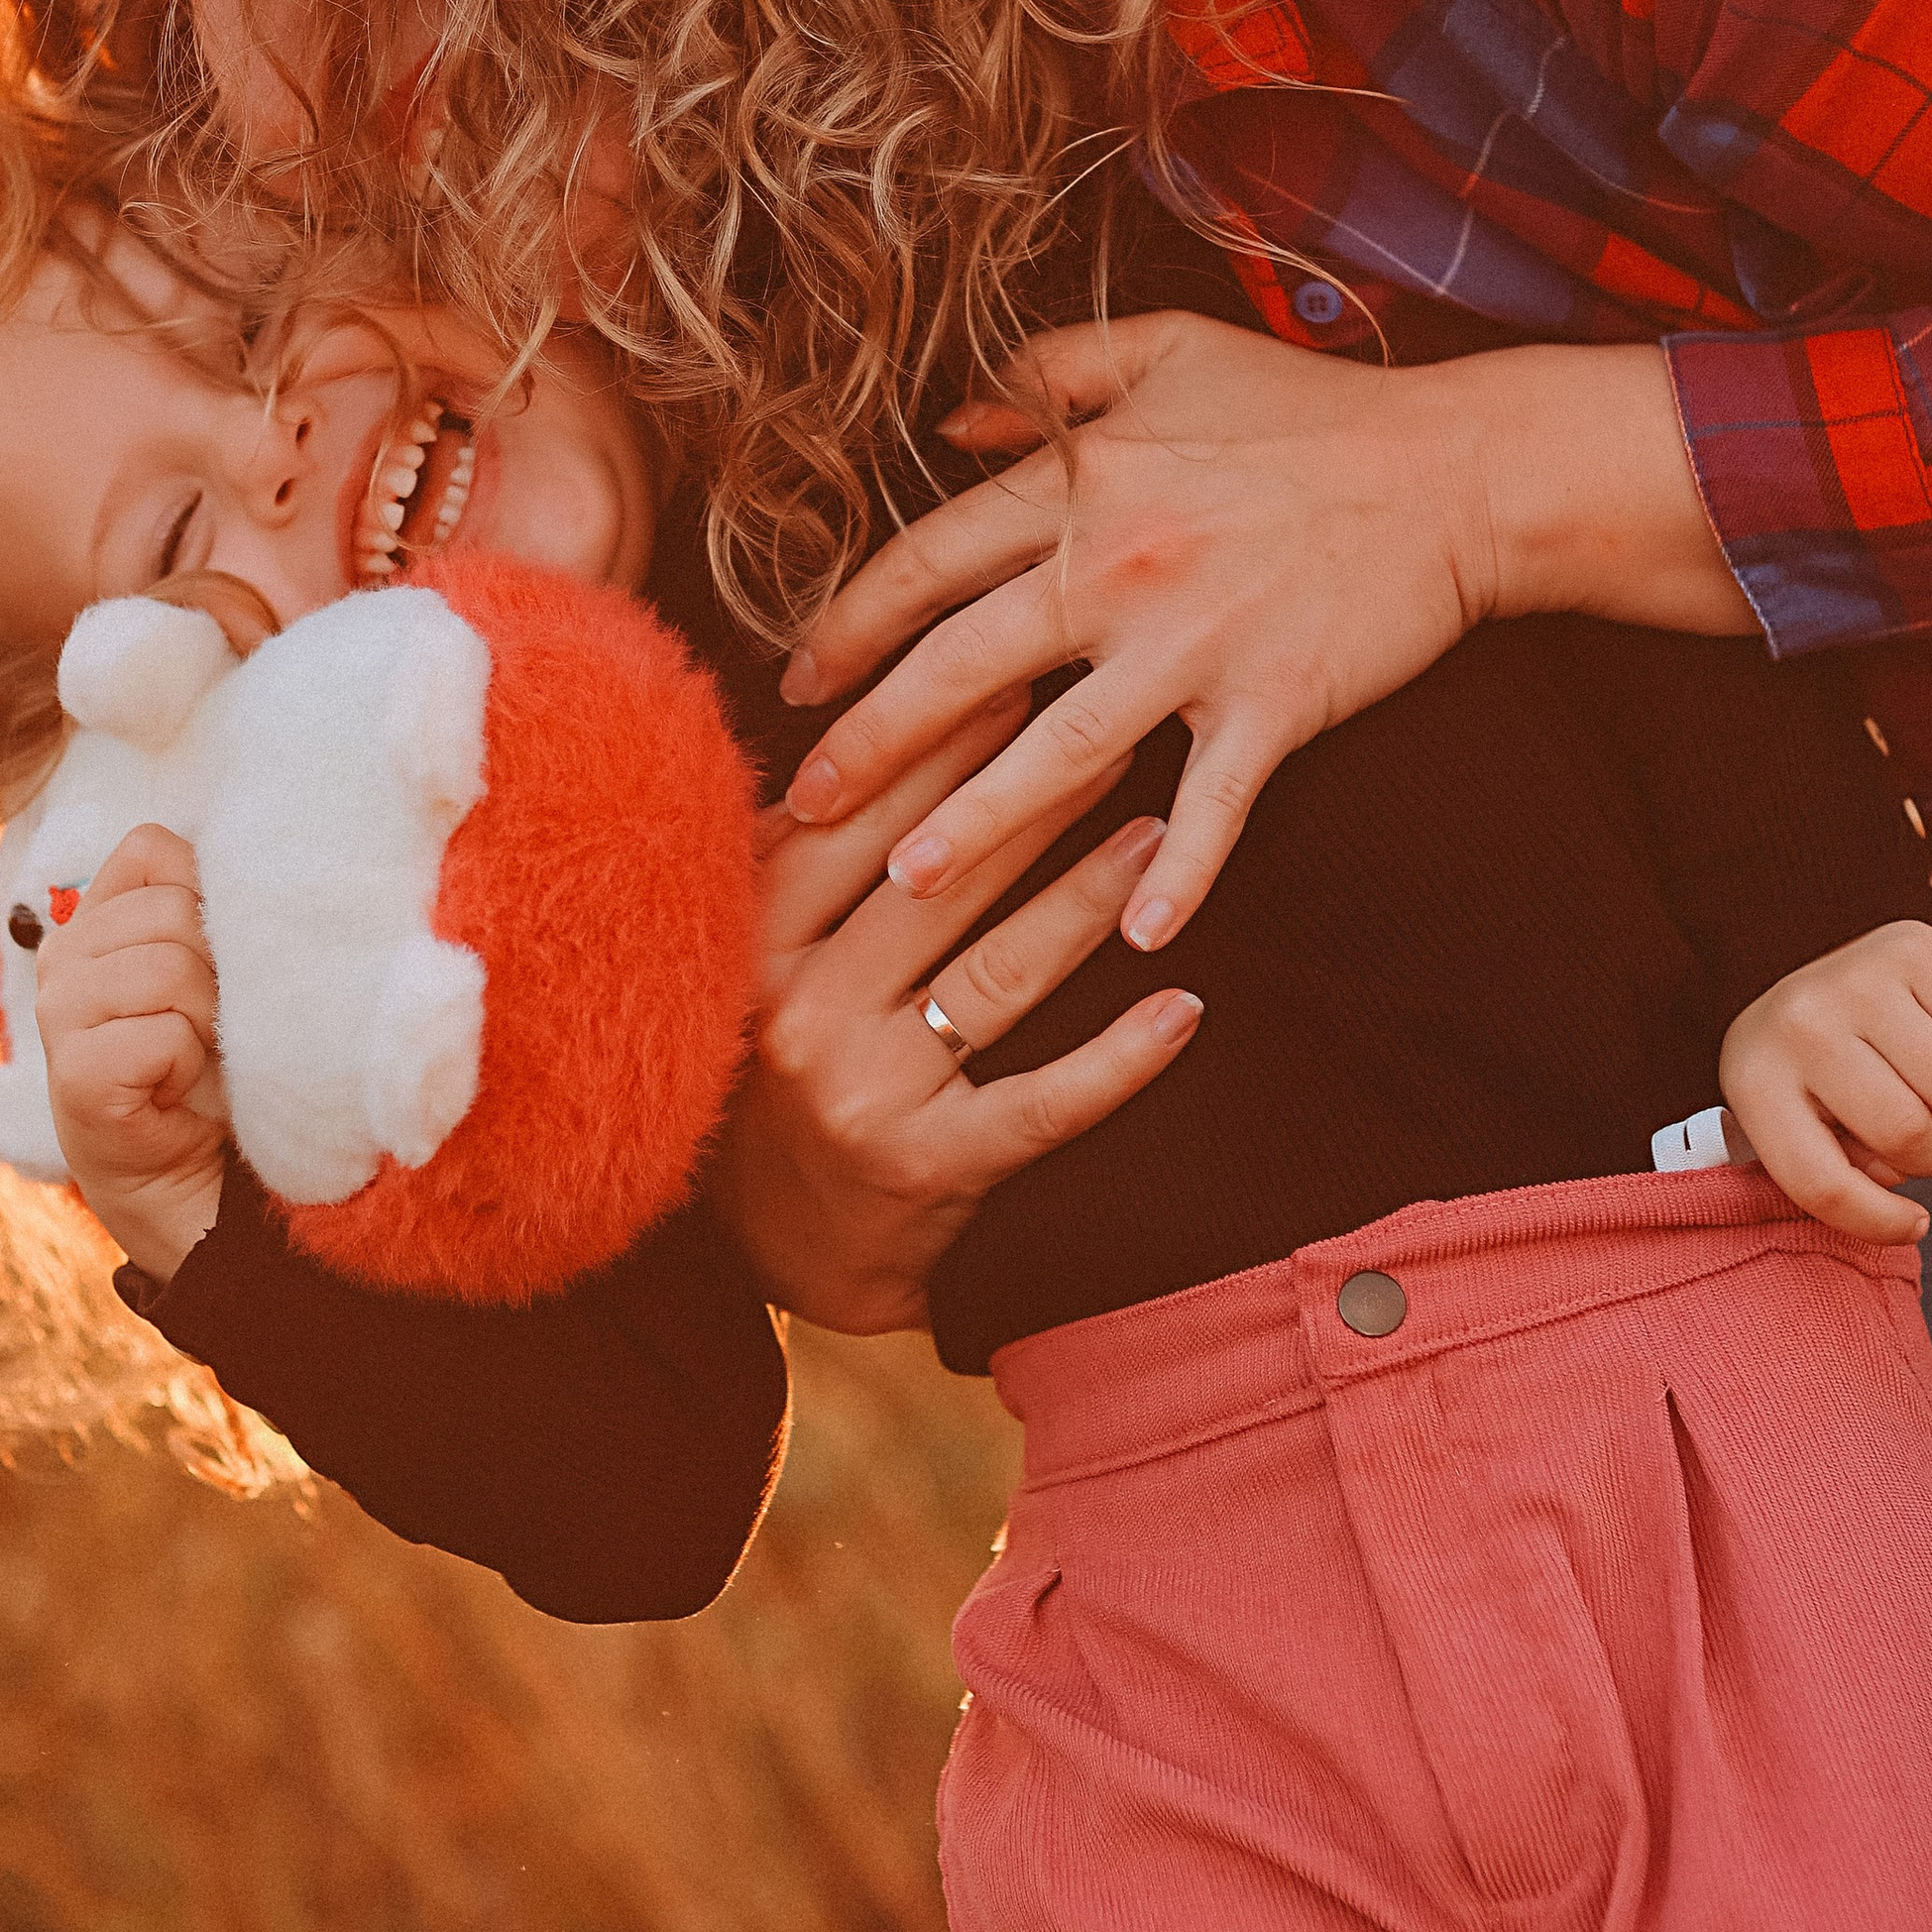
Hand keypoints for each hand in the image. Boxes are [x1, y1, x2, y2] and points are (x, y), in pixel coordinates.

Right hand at [33, 823, 227, 1280]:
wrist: (199, 1184)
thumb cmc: (213, 1070)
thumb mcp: (214, 973)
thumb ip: (210, 908)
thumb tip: (268, 861)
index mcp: (97, 919)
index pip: (154, 848)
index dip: (208, 896)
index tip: (218, 961)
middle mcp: (64, 956)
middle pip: (173, 908)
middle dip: (218, 972)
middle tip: (213, 1030)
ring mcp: (58, 1015)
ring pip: (170, 967)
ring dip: (209, 1024)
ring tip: (201, 1061)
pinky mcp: (73, 1076)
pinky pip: (161, 1035)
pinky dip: (191, 1069)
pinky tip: (181, 1096)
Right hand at [709, 695, 1204, 1330]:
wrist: (769, 1253)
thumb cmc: (767, 1070)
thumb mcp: (747, 958)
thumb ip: (793, 860)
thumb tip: (872, 720)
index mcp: (749, 940)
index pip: (857, 819)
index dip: (941, 745)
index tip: (1017, 678)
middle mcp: (798, 1008)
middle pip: (940, 881)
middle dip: (1035, 797)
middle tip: (1116, 730)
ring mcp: (864, 1092)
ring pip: (999, 972)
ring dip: (1087, 896)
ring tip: (1154, 835)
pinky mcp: (928, 1168)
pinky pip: (1044, 1102)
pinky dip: (1121, 1055)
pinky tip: (1185, 1007)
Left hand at [780, 316, 1750, 952]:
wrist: (1457, 465)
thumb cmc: (1308, 408)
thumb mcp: (1165, 350)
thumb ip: (1048, 377)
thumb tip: (949, 423)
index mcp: (1084, 481)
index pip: (929, 561)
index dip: (849, 623)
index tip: (795, 680)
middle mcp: (1120, 566)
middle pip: (961, 667)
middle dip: (871, 741)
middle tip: (802, 803)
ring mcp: (1197, 642)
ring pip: (1059, 751)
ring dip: (979, 825)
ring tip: (909, 883)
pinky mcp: (1275, 701)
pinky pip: (1217, 804)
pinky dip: (1181, 872)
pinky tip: (1141, 936)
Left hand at [1718, 920, 1931, 1244]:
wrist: (1815, 973)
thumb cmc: (1810, 1071)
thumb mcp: (1790, 1123)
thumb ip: (1830, 1178)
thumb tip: (1905, 1219)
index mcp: (1753, 1078)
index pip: (1822, 1184)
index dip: (1879, 1224)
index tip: (1912, 1224)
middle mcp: (1799, 1021)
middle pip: (1905, 1136)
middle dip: (1926, 1155)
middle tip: (1909, 1133)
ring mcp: (1856, 979)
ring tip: (1928, 1095)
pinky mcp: (1914, 950)